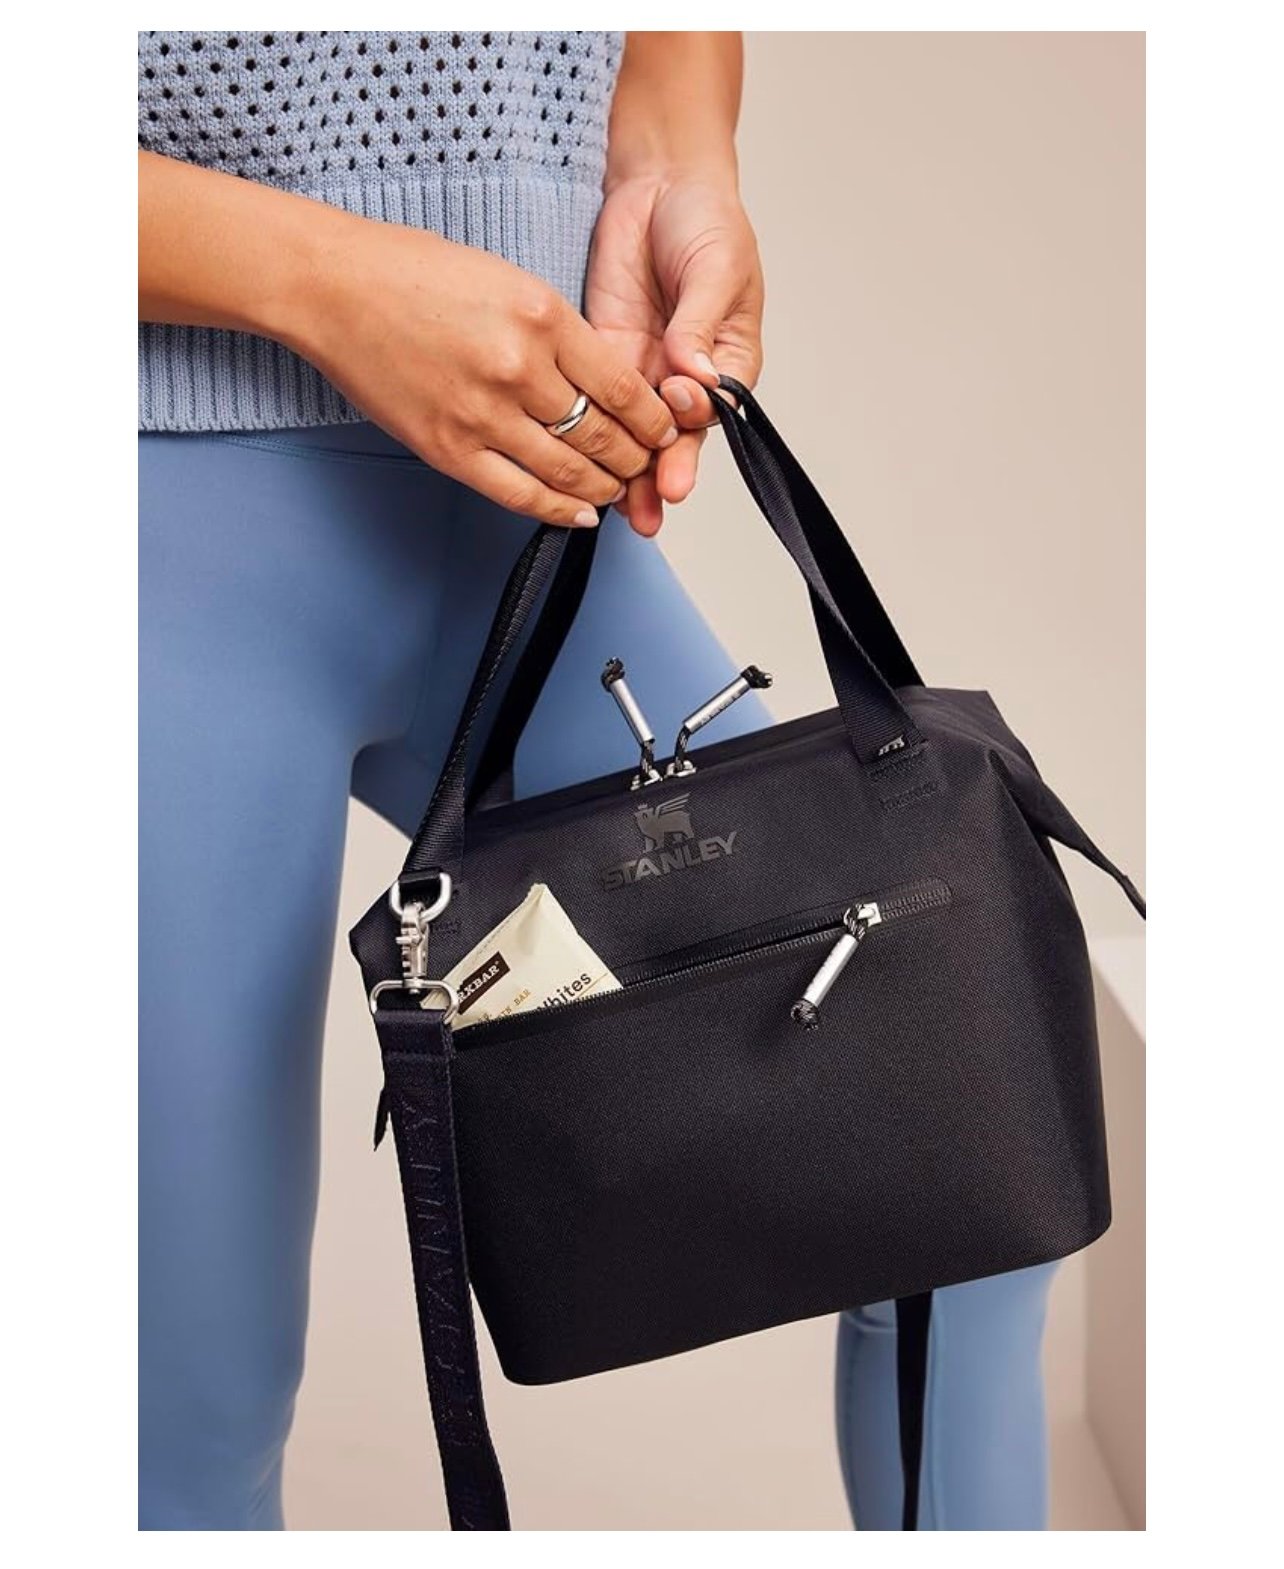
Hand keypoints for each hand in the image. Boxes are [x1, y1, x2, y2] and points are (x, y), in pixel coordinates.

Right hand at [290, 215, 678, 527]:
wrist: (333, 287)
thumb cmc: (413, 273)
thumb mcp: (508, 279)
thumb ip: (559, 332)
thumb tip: (601, 382)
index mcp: (542, 316)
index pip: (622, 387)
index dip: (652, 421)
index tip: (664, 432)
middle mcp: (520, 369)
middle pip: (602, 436)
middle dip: (634, 460)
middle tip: (646, 468)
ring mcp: (483, 414)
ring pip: (568, 472)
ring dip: (602, 489)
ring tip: (616, 491)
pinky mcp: (449, 449)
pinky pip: (520, 495)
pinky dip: (558, 510)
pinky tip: (580, 514)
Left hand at [585, 171, 763, 534]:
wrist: (660, 182)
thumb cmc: (705, 220)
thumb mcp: (716, 266)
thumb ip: (700, 322)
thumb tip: (695, 371)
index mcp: (726, 361)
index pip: (713, 408)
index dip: (693, 425)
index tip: (678, 429)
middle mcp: (687, 376)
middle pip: (674, 436)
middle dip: (661, 474)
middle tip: (648, 510)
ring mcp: (645, 371)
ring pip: (634, 435)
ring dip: (628, 475)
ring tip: (621, 514)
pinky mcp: (605, 358)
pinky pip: (598, 407)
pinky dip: (592, 439)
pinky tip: (583, 469)